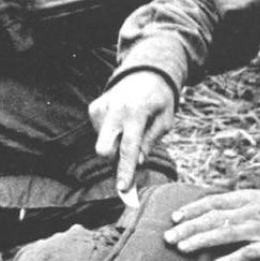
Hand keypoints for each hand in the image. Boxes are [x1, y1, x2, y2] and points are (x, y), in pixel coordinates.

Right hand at [90, 70, 175, 190]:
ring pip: (102, 143)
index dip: (125, 170)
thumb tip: (137, 162)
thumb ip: (150, 142)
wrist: (145, 72)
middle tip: (130, 158)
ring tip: (131, 129)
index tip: (122, 189)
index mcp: (135, 113)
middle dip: (113, 160)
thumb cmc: (159, 99)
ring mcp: (101, 108)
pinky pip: (99, 133)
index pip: (128, 148)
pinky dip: (110, 134)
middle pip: (103, 149)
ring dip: (115, 145)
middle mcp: (114, 110)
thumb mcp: (165, 121)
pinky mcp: (94, 107)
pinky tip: (121, 122)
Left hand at [164, 190, 259, 260]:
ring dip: (201, 241)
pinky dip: (231, 258)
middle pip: (213, 218)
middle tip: (168, 237)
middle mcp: (251, 210)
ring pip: (225, 233)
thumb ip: (235, 203)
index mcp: (246, 197)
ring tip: (182, 247)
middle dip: (188, 227)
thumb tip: (207, 206)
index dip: (192, 209)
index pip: (213, 201)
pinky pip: (247, 253)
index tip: (174, 217)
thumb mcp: (259, 200)